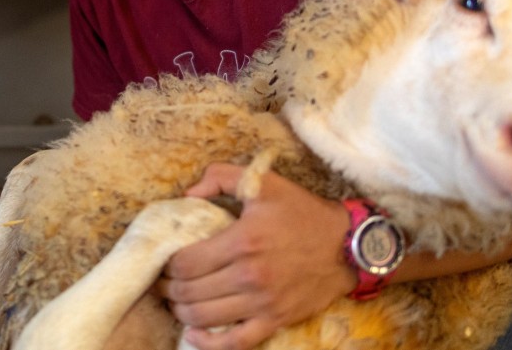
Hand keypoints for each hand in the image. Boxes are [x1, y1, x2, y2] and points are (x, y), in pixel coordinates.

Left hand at [160, 163, 356, 349]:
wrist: (348, 245)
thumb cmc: (302, 212)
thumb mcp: (264, 182)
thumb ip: (221, 177)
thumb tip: (188, 193)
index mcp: (242, 240)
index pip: (186, 262)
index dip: (168, 265)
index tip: (165, 262)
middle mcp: (250, 275)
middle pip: (190, 291)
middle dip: (169, 289)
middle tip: (163, 283)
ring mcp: (263, 302)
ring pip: (205, 317)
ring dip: (182, 312)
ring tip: (177, 301)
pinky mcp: (276, 320)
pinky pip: (236, 342)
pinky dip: (209, 343)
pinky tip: (194, 334)